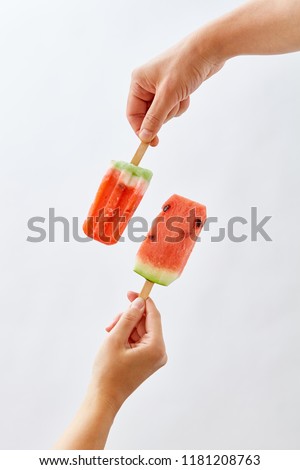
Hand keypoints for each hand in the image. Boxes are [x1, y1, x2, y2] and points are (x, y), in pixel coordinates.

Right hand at [90, 292, 166, 411]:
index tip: (130, 293)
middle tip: (111, 323)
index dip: (143, 301)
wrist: (104, 398)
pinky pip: (139, 341)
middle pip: (146, 323)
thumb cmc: (108, 372)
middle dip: (128, 318)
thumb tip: (139, 302)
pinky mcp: (147, 361)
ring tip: (109, 333)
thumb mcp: (115, 339)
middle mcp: (159, 352)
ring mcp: (154, 358)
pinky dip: (127, 337)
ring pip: (141, 331)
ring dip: (125, 327)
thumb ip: (128, 318)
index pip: (153, 316)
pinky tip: (114, 340)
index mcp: (156, 347)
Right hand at [127, 29, 223, 145]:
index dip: (141, 129)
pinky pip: (173, 107)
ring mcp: (160, 86)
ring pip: (162, 113)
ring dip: (174, 109)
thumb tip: (144, 137)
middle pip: (148, 115)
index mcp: (138, 82)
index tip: (151, 142)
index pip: (133, 114)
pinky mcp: (173, 88)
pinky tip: (187, 93)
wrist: (209, 49)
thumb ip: (155, 118)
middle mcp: (146, 84)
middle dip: (163, 115)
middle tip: (174, 105)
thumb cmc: (185, 65)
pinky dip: (181, 104)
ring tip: (182, 95)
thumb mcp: (168, 95)